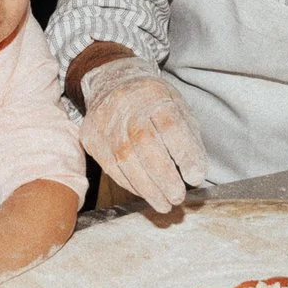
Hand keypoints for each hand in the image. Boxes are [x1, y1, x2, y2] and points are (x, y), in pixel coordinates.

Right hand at [78, 55, 205, 210]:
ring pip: (125, 160)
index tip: (196, 177)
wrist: (113, 83)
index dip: (184, 154)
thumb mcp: (178, 108)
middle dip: (164, 177)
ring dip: (147, 188)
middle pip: (145, 144)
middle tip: (178, 198)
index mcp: (154, 95)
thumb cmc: (153, 102)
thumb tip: (195, 175)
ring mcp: (105, 122)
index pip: (170, 126)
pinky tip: (144, 192)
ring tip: (164, 204)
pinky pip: (111, 167)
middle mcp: (127, 106)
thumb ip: (188, 138)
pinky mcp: (91, 138)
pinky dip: (130, 184)